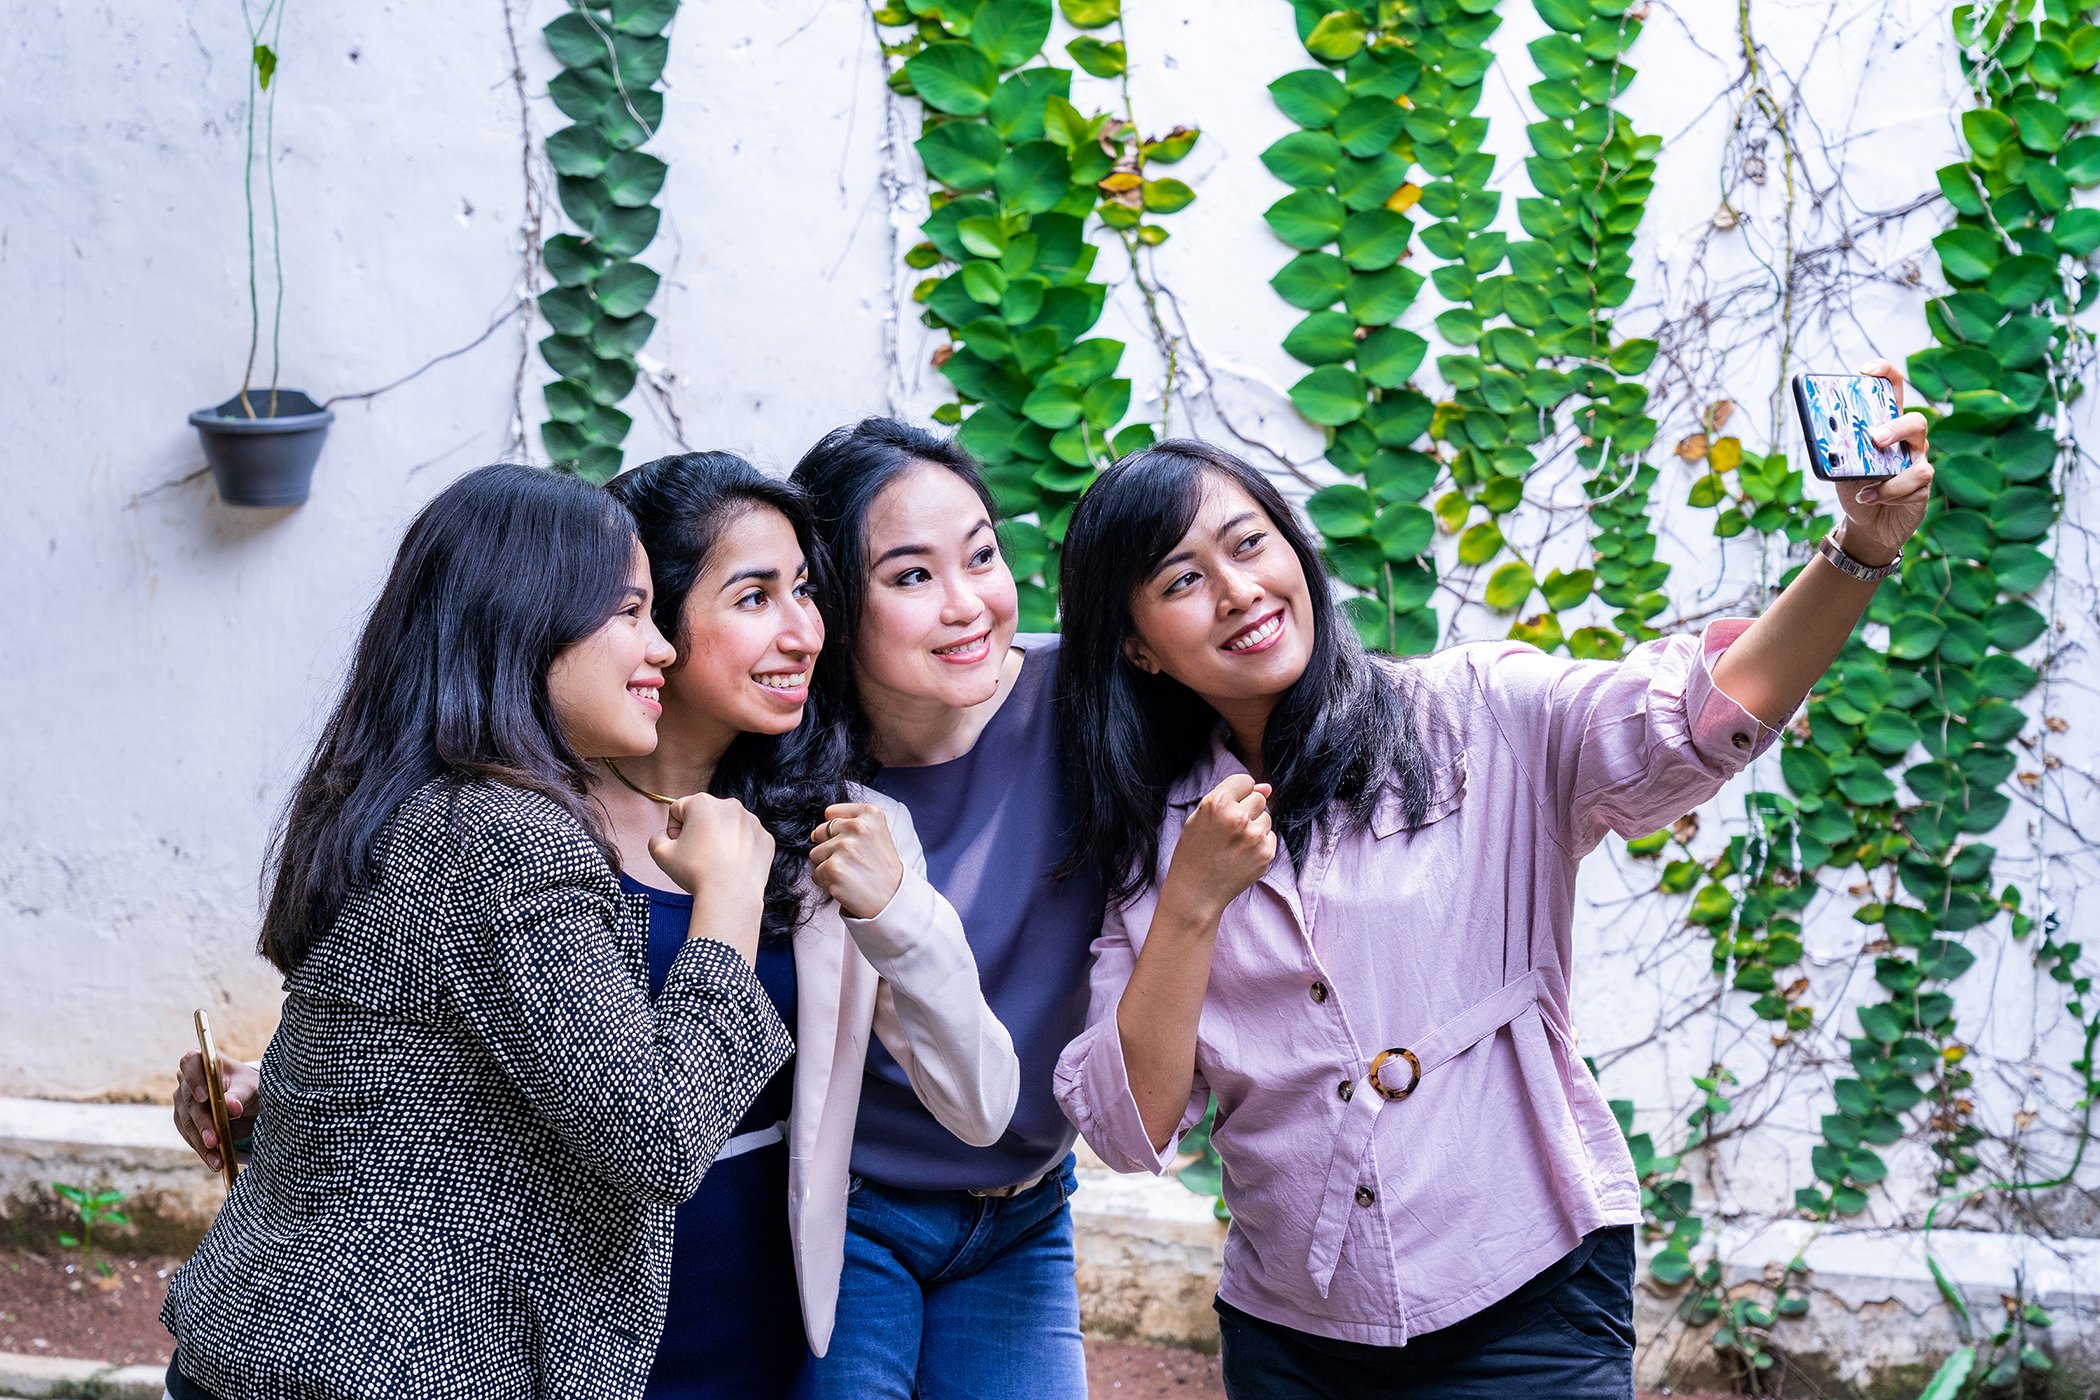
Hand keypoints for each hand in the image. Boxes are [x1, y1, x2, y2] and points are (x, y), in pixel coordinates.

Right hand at [174, 1052, 258, 1173]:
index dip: (194, 1079)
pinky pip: (191, 1138)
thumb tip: (232, 1107)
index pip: (189, 1063)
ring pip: (188, 1124)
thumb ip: (239, 1095)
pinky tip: (216, 1163)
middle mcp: (187, 1082)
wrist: (250, 1102)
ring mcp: (183, 1103)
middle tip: (214, 1140)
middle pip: (189, 1101)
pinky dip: (204, 1151)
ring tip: (217, 1160)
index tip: (204, 1096)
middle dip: (203, 1123)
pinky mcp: (185, 1122)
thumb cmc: (249, 1087)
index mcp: (203, 1063)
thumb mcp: (251, 1087)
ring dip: (202, 1143)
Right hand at [649, 793, 774, 938]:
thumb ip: (657, 837)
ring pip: (728, 827)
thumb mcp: (660, 853)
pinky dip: (739, 850)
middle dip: (699, 832)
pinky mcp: (766, 838)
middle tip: (698, 857)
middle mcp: (731, 805)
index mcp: (703, 802)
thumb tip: (667, 836)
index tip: (679, 848)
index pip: (679, 810)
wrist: (730, 895)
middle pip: (706, 816)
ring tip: (716, 863)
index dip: (674, 830)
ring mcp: (752, 821)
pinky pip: (747, 840)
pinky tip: (733, 866)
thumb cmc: (694, 873)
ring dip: (720, 840)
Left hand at [809, 803, 905, 920]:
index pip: (831, 813)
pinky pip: (815, 874)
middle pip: (820, 832)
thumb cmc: (882, 869)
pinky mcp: (834, 868)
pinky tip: (846, 884)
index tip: (855, 844)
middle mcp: (858, 826)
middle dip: (830, 848)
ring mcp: (845, 847)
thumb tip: (814, 833)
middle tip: (853, 861)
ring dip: (828, 866)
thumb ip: (851, 823)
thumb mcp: (877, 834)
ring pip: (815, 854)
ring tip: (851, 873)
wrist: (892, 900)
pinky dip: (827, 882)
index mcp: (870, 814)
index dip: (837, 832)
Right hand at [1161, 775, 1275, 920]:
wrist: (1196, 892)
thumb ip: (1231, 795)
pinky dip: (1260, 844)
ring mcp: (1254, 837)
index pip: (1244, 781)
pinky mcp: (1266, 853)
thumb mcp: (1200, 816)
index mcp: (1217, 803)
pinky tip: (1242, 855)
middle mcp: (1238, 817)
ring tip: (1234, 844)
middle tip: (1228, 830)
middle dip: (1246, 810)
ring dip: (1254, 827)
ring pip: (1266, 817)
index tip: (1226, 809)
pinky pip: (1271, 836)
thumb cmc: (1194, 851)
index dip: (1236, 794)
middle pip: (1258, 799)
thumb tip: (1268, 787)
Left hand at [1832, 358, 1935, 567]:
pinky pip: (1913, 484)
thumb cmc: (1855, 487)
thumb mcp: (1840, 468)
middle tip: (1875, 438)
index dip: (1885, 373)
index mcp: (1886, 425)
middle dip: (1896, 427)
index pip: (1893, 389)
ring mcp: (1918, 462)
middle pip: (1915, 420)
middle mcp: (1907, 440)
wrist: (1867, 524)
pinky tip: (1869, 498)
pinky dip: (1887, 493)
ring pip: (1921, 455)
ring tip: (1865, 484)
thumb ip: (1838, 451)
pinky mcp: (1922, 486)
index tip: (1865, 370)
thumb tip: (1823, 437)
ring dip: (1891, 472)